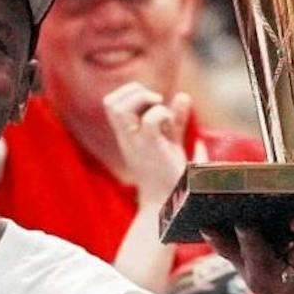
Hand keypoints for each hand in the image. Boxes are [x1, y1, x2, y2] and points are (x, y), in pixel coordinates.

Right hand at [102, 82, 189, 207]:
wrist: (169, 202)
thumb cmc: (168, 173)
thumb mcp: (170, 140)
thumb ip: (175, 119)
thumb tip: (183, 96)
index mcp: (125, 134)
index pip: (110, 102)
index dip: (129, 91)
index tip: (150, 100)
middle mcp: (126, 138)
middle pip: (110, 102)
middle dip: (135, 90)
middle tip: (156, 102)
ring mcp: (136, 143)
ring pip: (121, 109)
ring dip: (143, 99)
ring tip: (160, 109)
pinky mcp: (151, 149)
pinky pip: (150, 121)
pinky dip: (162, 114)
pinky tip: (169, 125)